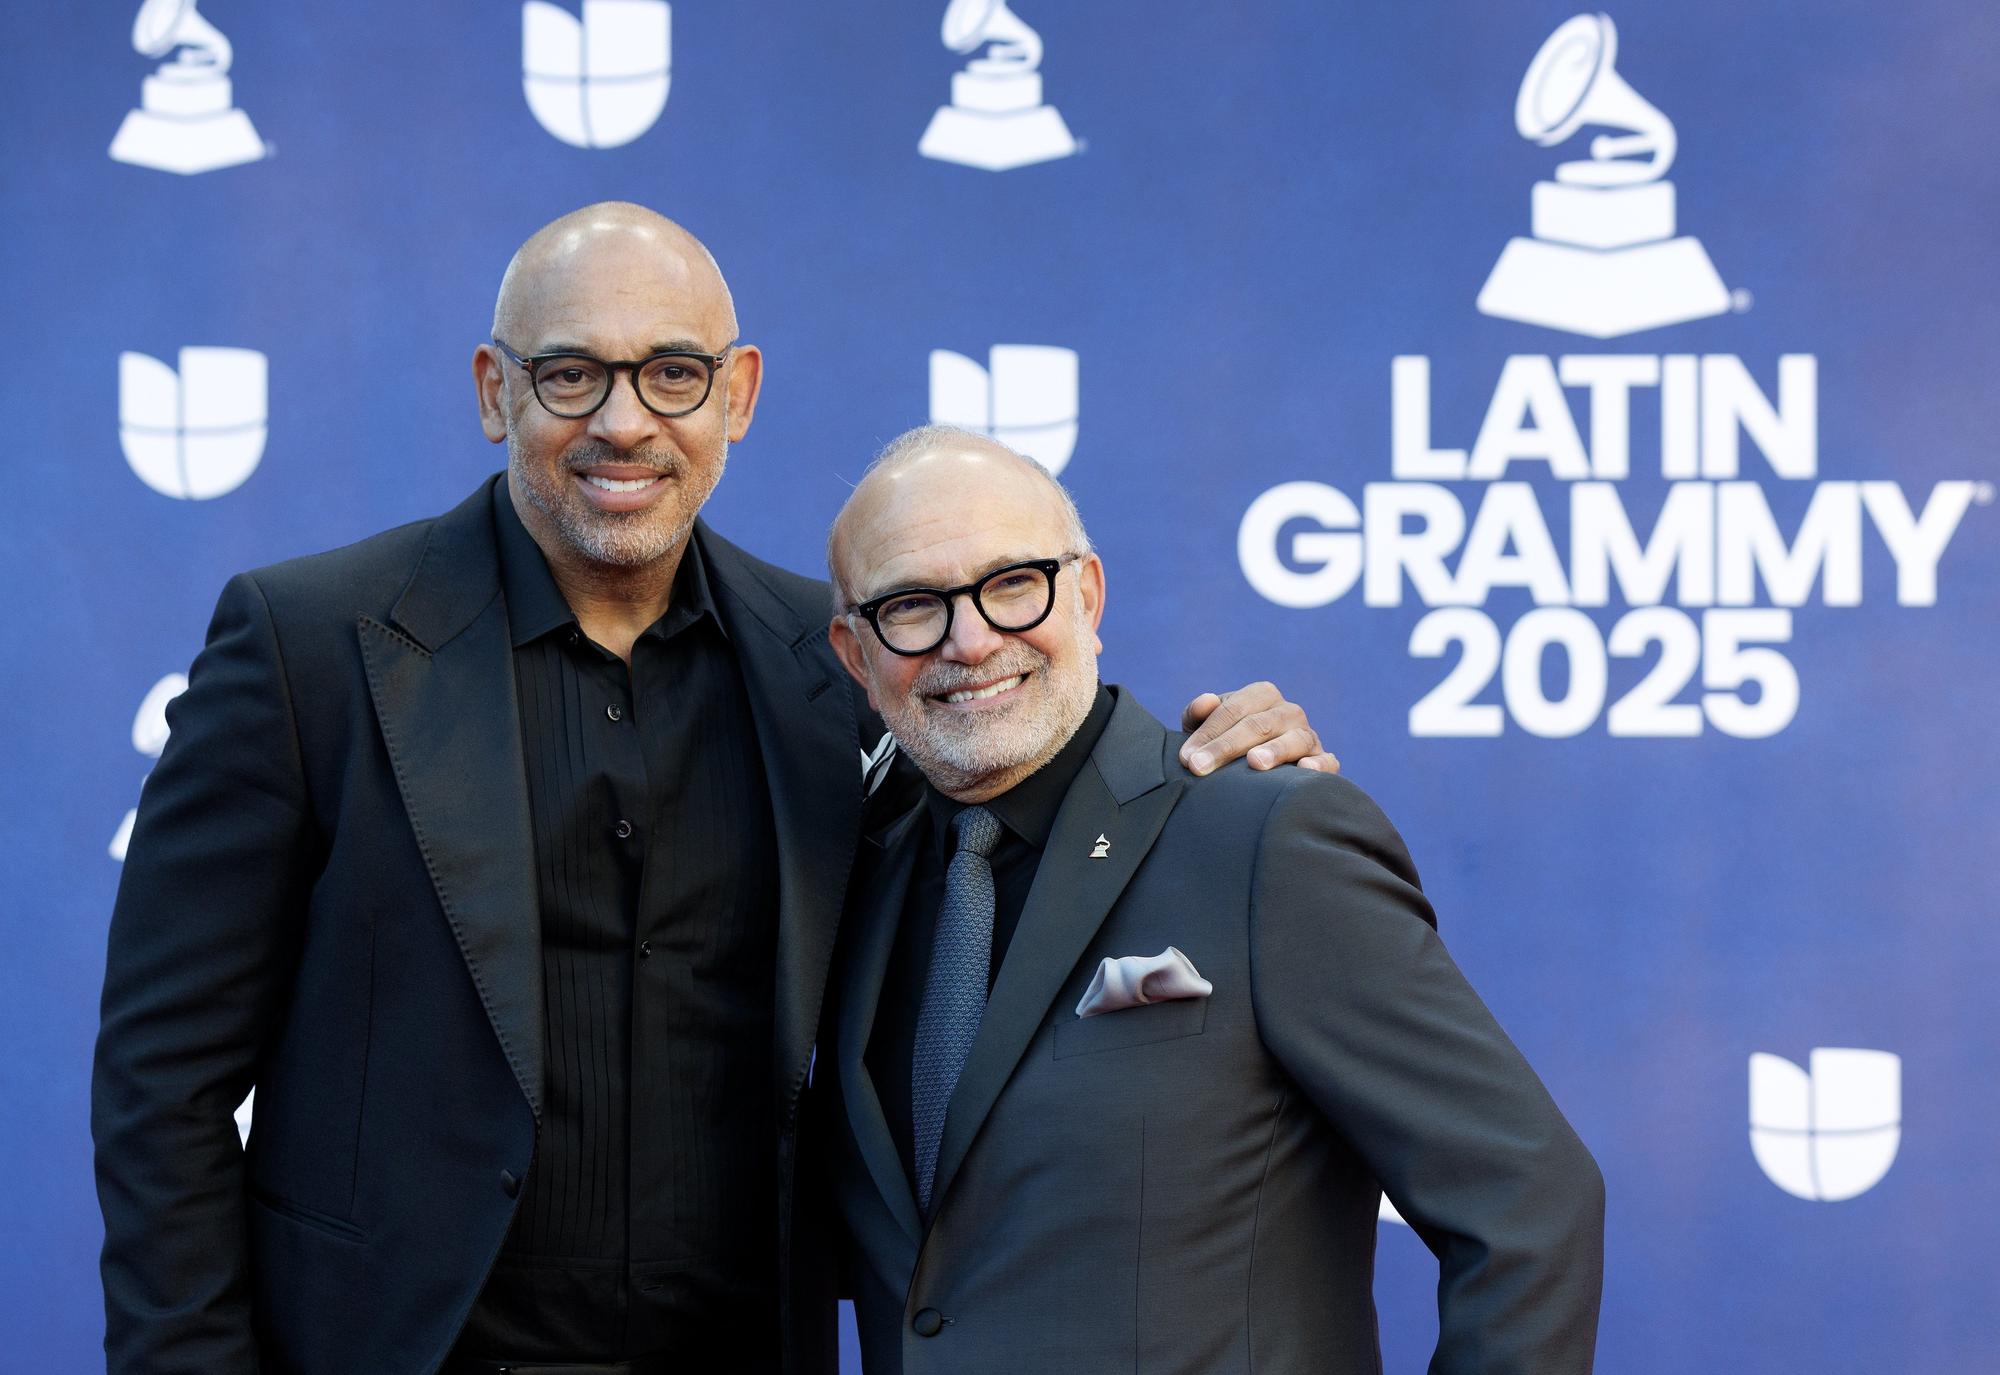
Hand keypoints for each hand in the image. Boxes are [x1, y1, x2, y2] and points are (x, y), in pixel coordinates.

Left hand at [1179, 682, 1339, 776]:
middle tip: (1200, 767)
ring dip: (1275, 750)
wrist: (1257, 767)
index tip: (1186, 758)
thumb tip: (1205, 701)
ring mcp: (1308, 735)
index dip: (1208, 733)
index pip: (1233, 710)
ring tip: (1254, 763)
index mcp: (1261, 695)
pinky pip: (1327, 761)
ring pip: (1295, 739)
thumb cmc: (1227, 743)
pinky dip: (1319, 765)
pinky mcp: (1323, 760)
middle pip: (1259, 724)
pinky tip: (1304, 770)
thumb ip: (1198, 714)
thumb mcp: (1207, 727)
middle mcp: (1288, 711)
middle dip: (1226, 746)